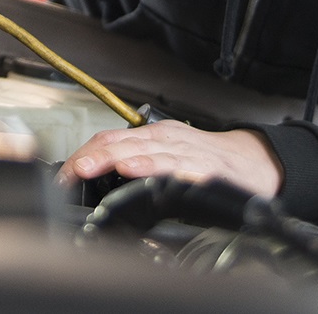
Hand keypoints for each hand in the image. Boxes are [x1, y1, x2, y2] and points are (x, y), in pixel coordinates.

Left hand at [56, 123, 283, 197]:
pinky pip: (176, 168)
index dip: (83, 155)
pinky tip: (138, 172)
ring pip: (143, 151)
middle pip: (120, 143)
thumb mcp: (167, 157)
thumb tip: (100, 182)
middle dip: (91, 157)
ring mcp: (185, 153)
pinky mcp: (204, 170)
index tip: (63, 175)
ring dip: (114, 159)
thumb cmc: (209, 161)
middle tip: (69, 172)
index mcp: (154, 136)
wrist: (254, 163)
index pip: (109, 139)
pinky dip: (154, 169)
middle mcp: (166, 139)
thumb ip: (137, 165)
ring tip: (91, 167)